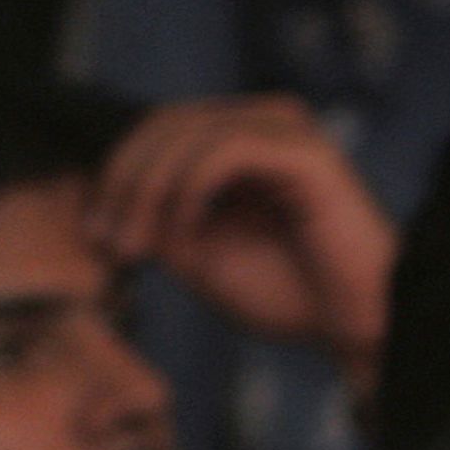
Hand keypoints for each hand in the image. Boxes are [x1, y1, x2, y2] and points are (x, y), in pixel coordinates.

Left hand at [90, 95, 391, 388]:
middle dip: (123, 182)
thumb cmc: (287, 296)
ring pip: (187, 133)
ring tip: (137, 248)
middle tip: (108, 243)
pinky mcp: (304, 152)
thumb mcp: (200, 257)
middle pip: (165, 123)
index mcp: (240, 140)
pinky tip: (182, 233)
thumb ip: (157, 223)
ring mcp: (286, 131)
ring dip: (147, 191)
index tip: (94, 237)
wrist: (355, 327)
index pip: (159, 130)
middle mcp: (264, 122)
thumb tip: (103, 206)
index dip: (115, 175)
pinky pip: (224, 151)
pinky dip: (187, 191)